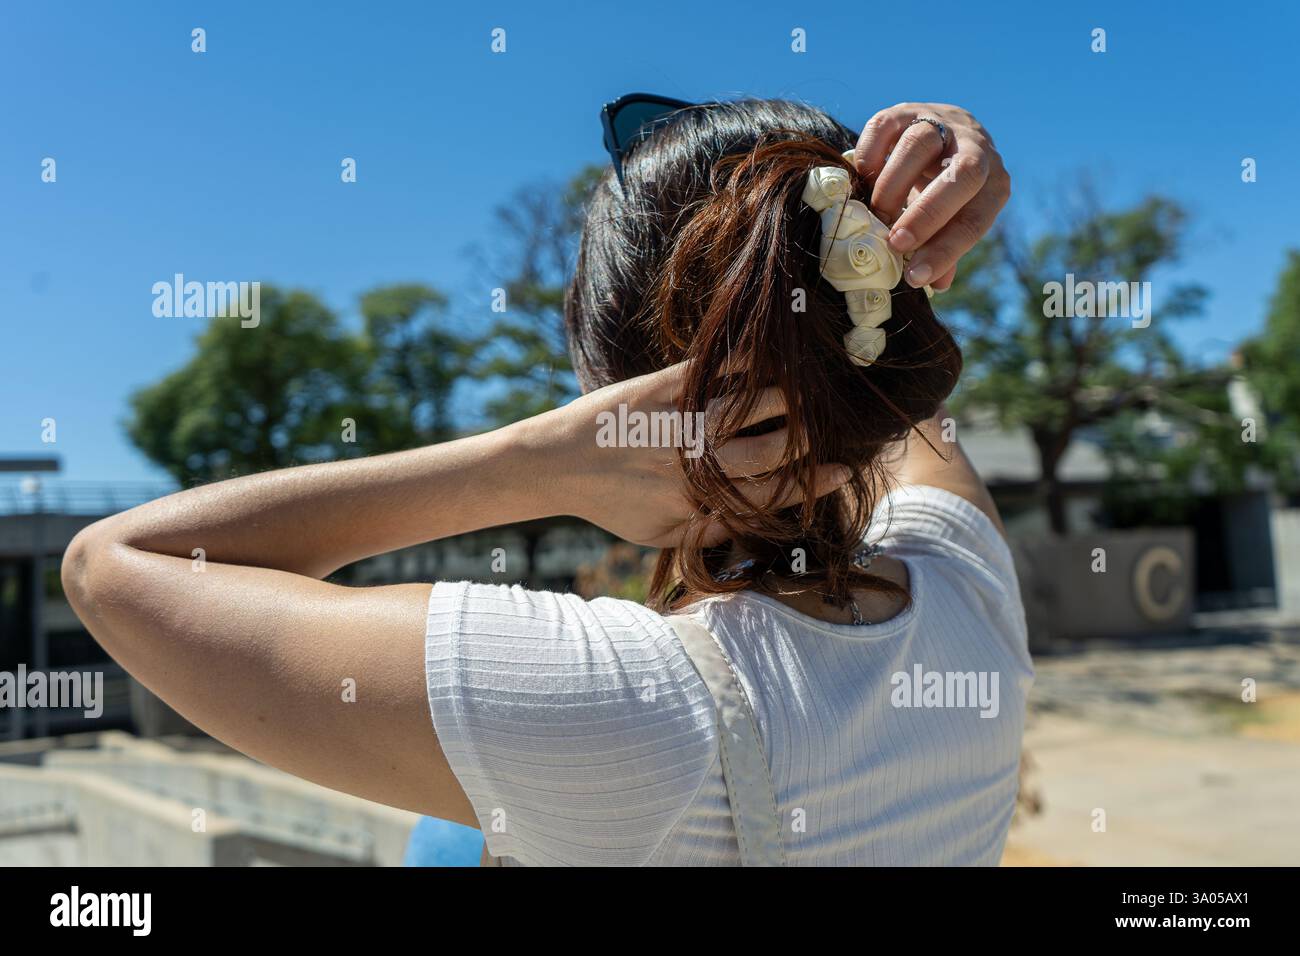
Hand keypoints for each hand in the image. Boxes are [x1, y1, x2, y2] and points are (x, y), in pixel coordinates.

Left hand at [549, 363, 850, 548]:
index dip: (810, 485)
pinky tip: (768, 358)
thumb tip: (756, 523)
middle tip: (830, 431)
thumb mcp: (657, 533)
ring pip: (750, 410)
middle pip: (769, 453)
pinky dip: (745, 363)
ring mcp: (677, 424)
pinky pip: (714, 373)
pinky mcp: (661, 390)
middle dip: (807, 443)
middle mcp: (692, 465)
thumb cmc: (611, 502)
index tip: (840, 471)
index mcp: (696, 503)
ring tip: (804, 396)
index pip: (768, 496)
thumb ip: (706, 533)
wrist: (555, 462)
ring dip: (785, 401)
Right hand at [849, 102, 1011, 290]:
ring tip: (875, 214)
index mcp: (993, 183)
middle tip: (894, 243)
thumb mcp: (949, 221)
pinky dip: (870, 156)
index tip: (914, 277)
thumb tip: (939, 283)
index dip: (945, 251)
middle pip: (962, 175)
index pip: (975, 220)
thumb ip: (944, 249)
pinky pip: (885, 126)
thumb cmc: (943, 191)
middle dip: (927, 214)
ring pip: (919, 145)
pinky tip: (863, 178)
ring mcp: (940, 123)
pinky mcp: (904, 109)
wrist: (939, 133)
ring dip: (892, 187)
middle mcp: (974, 148)